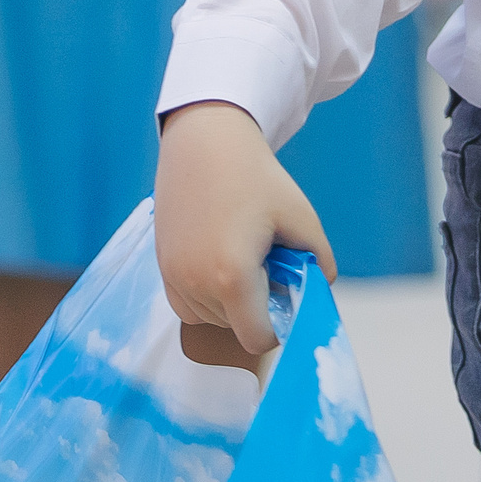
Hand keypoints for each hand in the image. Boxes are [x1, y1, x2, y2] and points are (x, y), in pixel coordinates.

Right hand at [153, 101, 335, 356]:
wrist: (204, 143)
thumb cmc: (256, 178)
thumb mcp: (301, 217)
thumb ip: (319, 262)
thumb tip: (318, 290)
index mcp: (231, 277)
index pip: (257, 338)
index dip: (278, 328)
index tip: (285, 298)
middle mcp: (195, 284)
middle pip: (235, 326)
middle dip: (255, 306)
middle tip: (266, 262)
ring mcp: (173, 277)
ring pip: (210, 317)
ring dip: (230, 301)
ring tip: (242, 253)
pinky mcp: (161, 267)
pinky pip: (188, 303)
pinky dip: (207, 294)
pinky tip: (221, 257)